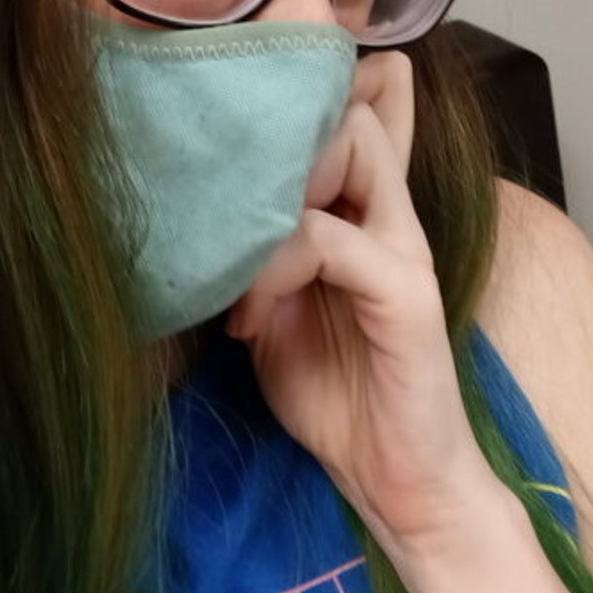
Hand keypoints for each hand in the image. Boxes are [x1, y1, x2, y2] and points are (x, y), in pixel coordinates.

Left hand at [226, 50, 496, 563]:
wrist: (395, 482)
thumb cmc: (333, 397)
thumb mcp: (272, 309)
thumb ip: (254, 254)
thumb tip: (187, 213)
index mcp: (364, 215)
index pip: (345, 114)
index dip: (286, 112)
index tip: (218, 167)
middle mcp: (391, 216)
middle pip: (346, 110)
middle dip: (273, 145)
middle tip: (227, 216)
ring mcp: (403, 249)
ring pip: (349, 147)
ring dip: (272, 196)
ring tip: (238, 267)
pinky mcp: (405, 292)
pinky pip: (328, 238)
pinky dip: (273, 270)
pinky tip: (249, 324)